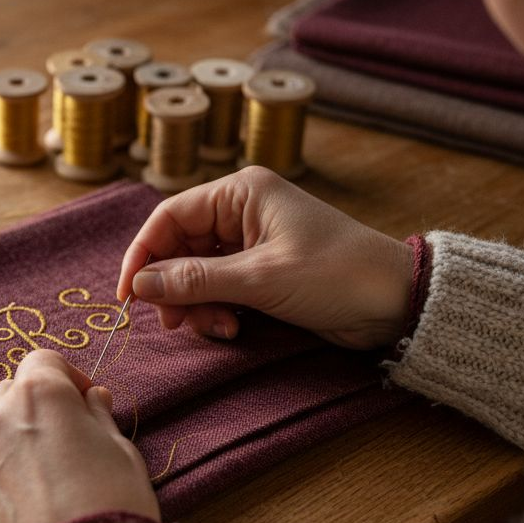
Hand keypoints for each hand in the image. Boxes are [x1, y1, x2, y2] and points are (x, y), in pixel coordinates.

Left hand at [0, 349, 158, 522]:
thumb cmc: (112, 505)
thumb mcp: (121, 452)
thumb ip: (99, 418)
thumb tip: (92, 400)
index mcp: (38, 395)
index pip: (43, 361)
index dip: (67, 379)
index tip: (85, 403)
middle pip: (9, 395)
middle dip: (34, 410)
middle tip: (65, 443)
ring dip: (12, 449)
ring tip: (46, 486)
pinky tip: (28, 514)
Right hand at [117, 167, 413, 349]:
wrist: (396, 301)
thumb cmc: (336, 275)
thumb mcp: (260, 279)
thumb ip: (195, 281)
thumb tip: (139, 285)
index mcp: (240, 193)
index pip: (169, 218)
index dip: (142, 256)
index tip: (128, 296)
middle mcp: (241, 212)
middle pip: (178, 249)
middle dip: (174, 289)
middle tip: (177, 324)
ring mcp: (251, 243)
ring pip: (195, 274)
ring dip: (198, 305)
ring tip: (221, 329)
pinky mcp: (261, 273)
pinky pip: (219, 290)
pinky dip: (217, 311)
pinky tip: (234, 328)